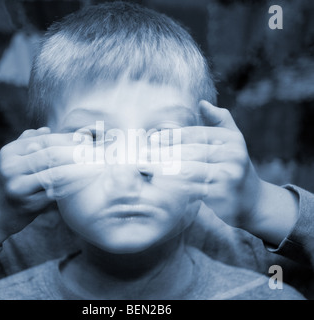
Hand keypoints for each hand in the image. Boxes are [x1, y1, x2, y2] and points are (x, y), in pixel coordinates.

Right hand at [0, 127, 102, 247]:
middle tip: (98, 152)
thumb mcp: (12, 160)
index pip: (45, 140)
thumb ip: (28, 143)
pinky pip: (57, 192)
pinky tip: (87, 181)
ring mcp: (19, 187)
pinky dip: (74, 185)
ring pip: (56, 174)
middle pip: (51, 154)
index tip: (88, 140)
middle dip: (78, 152)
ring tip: (99, 166)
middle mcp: (11, 167)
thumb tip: (49, 129)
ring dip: (81, 169)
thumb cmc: (9, 182)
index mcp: (10, 152)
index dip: (69, 139)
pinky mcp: (28, 205)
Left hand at [149, 100, 261, 226]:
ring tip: (144, 169)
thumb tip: (202, 103)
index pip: (196, 135)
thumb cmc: (235, 168)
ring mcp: (228, 177)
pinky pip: (192, 191)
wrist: (253, 201)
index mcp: (231, 140)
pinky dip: (173, 188)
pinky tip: (158, 186)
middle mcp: (232, 156)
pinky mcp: (222, 197)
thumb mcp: (233, 141)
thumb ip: (219, 121)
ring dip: (163, 170)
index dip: (172, 137)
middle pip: (190, 153)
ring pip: (188, 172)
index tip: (152, 139)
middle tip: (141, 156)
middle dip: (162, 154)